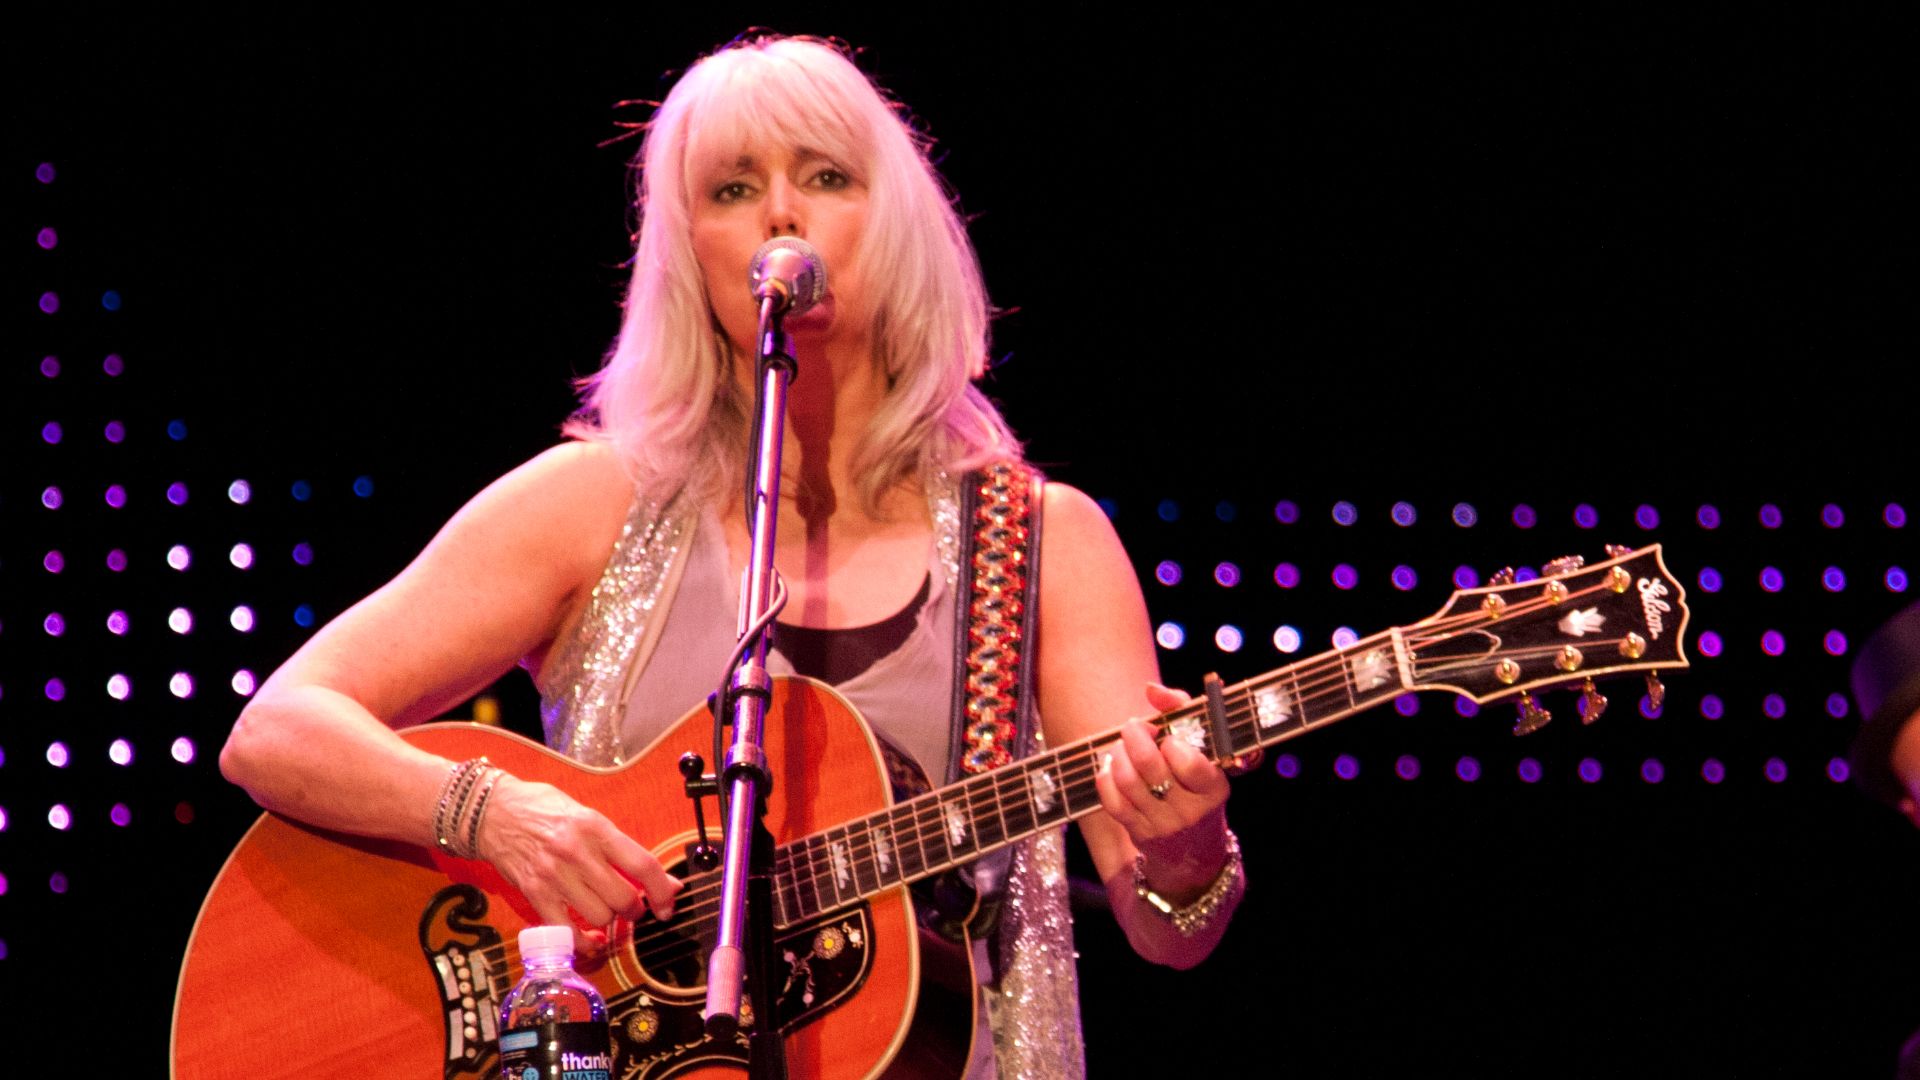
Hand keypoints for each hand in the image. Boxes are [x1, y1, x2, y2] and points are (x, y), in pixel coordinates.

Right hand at [475, 775, 682, 930]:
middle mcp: (576, 852)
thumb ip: (620, 848)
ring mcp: (554, 875)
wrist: (491, 812)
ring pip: (599, 916)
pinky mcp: (534, 893)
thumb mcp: (586, 815)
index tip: (669, 905)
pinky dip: (582, 942)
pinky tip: (588, 938)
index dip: (662, 890)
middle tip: (631, 906)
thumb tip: (662, 880)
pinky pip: (566, 931)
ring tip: (604, 911)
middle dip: (634, 909)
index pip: (642, 864)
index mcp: (595, 827)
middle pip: (623, 898)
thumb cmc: (543, 810)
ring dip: (607, 921)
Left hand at [1091, 682, 1232, 903]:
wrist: (1195, 851)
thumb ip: (1182, 710)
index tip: (1167, 736)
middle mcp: (1190, 810)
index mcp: (1214, 787)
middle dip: (1134, 734)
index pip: (1187, 761)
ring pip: (1126, 780)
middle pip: (1149, 765)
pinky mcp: (1140, 834)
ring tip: (1123, 746)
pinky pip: (1112, 801)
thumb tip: (1151, 690)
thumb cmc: (1197, 784)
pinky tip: (1112, 766)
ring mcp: (1163, 825)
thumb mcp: (1204, 749)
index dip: (1170, 742)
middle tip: (1134, 726)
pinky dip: (1106, 776)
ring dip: (1118, 753)